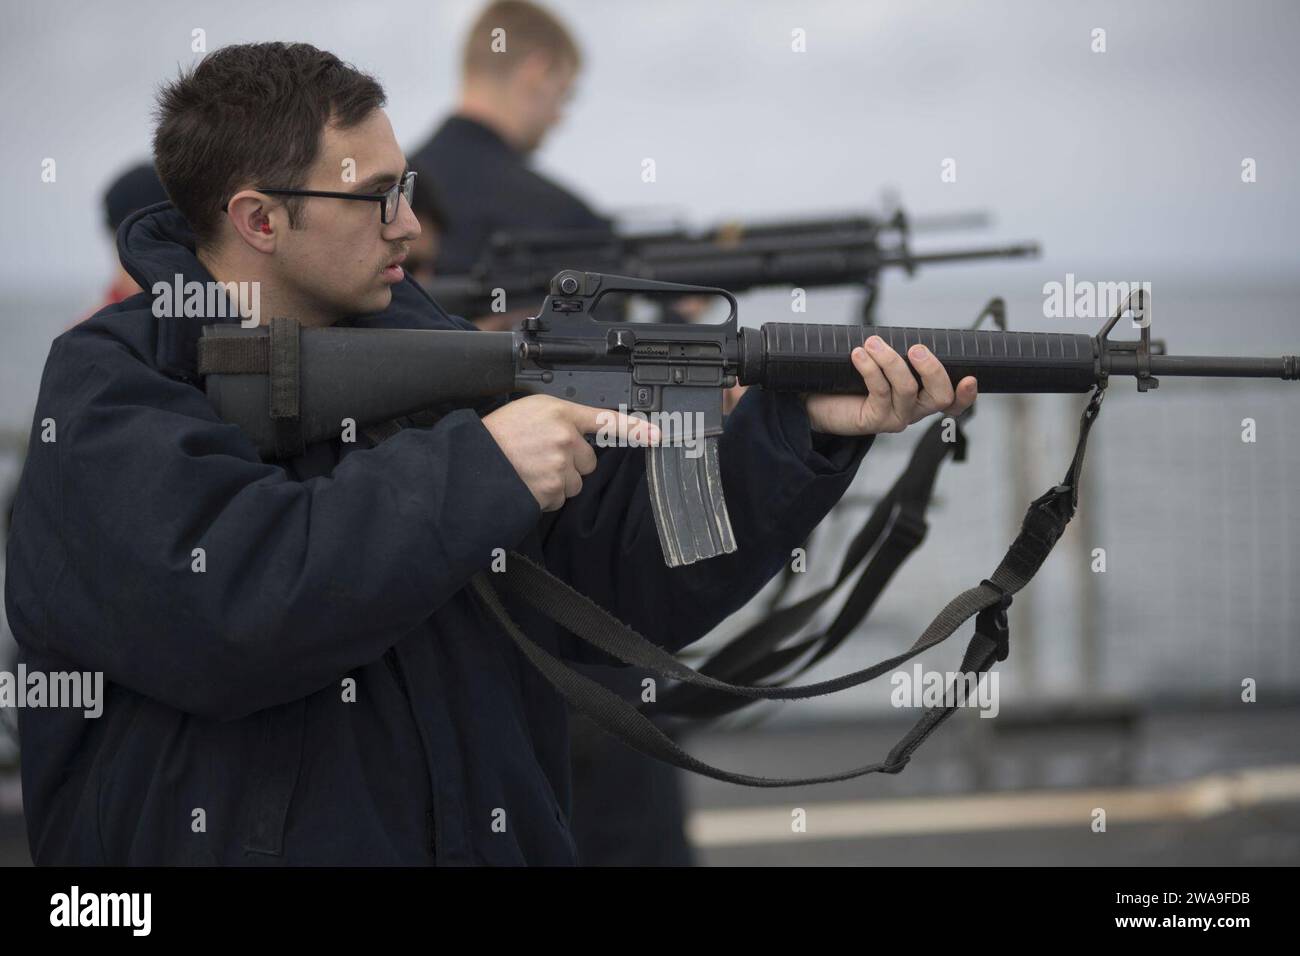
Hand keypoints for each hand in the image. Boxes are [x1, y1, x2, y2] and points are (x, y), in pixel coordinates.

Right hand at [482, 395, 659, 510]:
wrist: (473, 462)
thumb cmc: (497, 436)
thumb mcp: (530, 410)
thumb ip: (561, 418)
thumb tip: (581, 432)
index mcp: (559, 412)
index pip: (606, 420)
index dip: (636, 429)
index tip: (656, 435)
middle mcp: (563, 437)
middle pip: (588, 461)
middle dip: (570, 463)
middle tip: (542, 457)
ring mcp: (559, 465)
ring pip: (575, 482)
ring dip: (558, 481)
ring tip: (531, 470)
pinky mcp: (551, 489)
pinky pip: (560, 498)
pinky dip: (546, 495)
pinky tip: (528, 483)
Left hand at [803, 335, 976, 435]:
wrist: (820, 402)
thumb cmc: (851, 381)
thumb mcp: (881, 364)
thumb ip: (897, 354)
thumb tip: (903, 332)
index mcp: (923, 397)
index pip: (953, 401)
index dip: (966, 394)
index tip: (970, 378)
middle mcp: (914, 410)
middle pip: (940, 396)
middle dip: (931, 369)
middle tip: (916, 348)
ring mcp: (896, 418)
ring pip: (907, 390)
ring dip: (891, 361)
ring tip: (872, 343)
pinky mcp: (875, 421)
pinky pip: (879, 392)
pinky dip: (870, 368)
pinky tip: (859, 355)